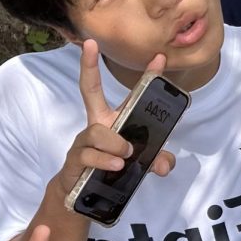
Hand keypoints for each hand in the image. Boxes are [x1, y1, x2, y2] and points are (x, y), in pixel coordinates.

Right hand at [66, 41, 176, 189]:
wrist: (81, 195)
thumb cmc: (110, 169)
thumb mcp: (139, 166)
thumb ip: (156, 162)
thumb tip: (165, 164)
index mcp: (115, 121)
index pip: (132, 94)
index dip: (146, 76)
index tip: (160, 57)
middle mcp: (97, 125)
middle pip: (89, 90)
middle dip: (89, 66)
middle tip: (90, 45)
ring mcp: (83, 141)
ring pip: (97, 132)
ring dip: (114, 143)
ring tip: (126, 156)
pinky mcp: (75, 160)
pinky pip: (88, 154)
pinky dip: (104, 160)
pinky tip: (116, 165)